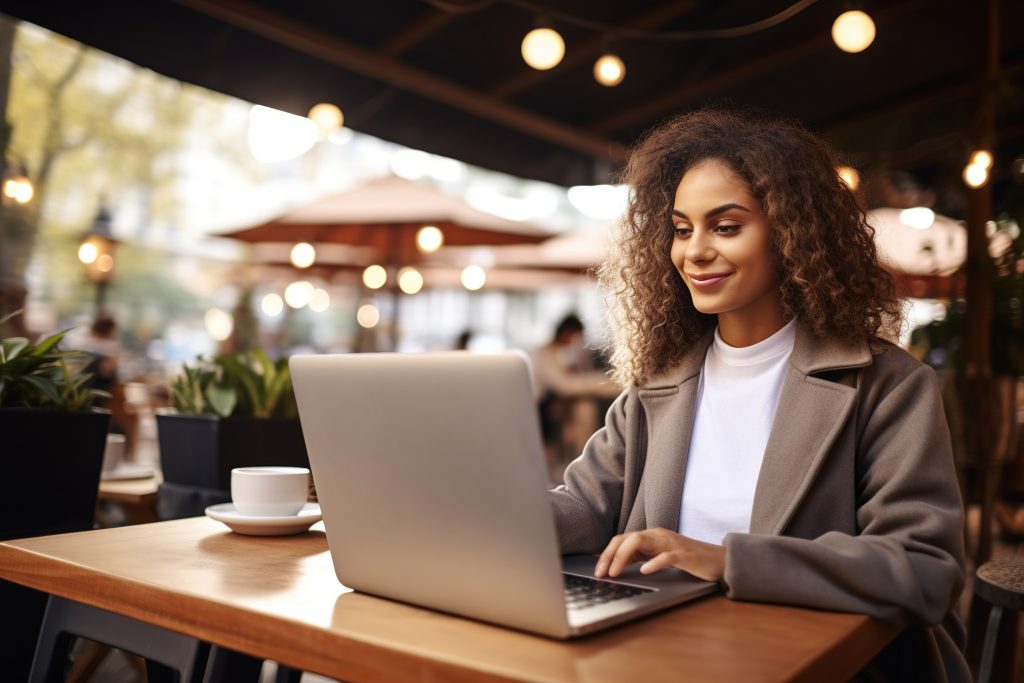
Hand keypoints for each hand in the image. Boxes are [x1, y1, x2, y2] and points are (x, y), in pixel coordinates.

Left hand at [594, 528, 725, 583]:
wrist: (720, 561)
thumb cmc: (688, 559)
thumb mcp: (658, 557)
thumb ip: (639, 557)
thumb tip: (613, 565)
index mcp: (651, 536)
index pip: (622, 539)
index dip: (606, 554)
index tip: (597, 571)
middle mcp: (658, 536)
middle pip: (627, 538)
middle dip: (610, 555)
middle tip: (601, 574)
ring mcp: (671, 543)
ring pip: (641, 541)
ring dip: (623, 557)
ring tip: (615, 572)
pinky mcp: (685, 555)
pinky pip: (666, 556)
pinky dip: (653, 563)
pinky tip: (644, 571)